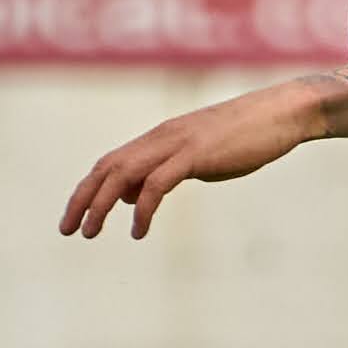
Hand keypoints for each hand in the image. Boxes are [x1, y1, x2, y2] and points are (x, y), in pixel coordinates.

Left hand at [60, 81, 323, 241]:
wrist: (281, 114)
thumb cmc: (245, 137)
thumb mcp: (195, 157)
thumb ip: (162, 172)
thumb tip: (129, 196)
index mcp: (159, 138)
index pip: (110, 162)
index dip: (87, 188)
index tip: (73, 216)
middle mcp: (161, 137)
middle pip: (107, 167)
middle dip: (82, 198)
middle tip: (67, 230)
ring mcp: (177, 144)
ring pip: (124, 174)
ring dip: (101, 204)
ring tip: (91, 233)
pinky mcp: (195, 155)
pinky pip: (157, 184)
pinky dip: (142, 209)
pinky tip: (139, 231)